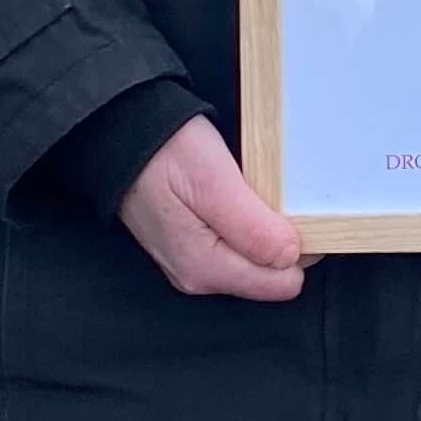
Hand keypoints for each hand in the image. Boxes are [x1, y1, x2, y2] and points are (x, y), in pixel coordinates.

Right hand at [117, 116, 307, 300]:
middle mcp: (198, 276)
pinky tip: (232, 196)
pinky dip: (245, 223)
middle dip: (278, 238)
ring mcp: (193, 264)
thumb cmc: (163, 153)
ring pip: (256, 260)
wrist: (122, 136)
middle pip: (271, 274)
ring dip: (262, 228)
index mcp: (205, 268)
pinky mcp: (192, 248)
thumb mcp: (214, 183)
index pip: (283, 283)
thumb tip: (290, 256)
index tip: (288, 210)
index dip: (297, 246)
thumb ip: (252, 228)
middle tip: (260, 194)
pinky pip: (237, 246)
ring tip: (242, 191)